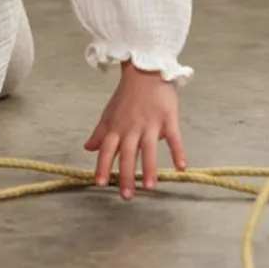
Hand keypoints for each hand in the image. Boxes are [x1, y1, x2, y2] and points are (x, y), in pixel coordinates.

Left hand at [84, 64, 186, 199]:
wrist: (145, 71)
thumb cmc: (126, 96)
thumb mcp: (108, 114)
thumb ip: (99, 133)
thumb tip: (88, 148)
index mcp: (116, 128)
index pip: (107, 150)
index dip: (103, 166)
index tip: (100, 183)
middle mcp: (131, 128)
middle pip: (127, 154)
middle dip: (126, 176)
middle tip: (126, 196)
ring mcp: (150, 124)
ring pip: (149, 149)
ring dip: (149, 169)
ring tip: (149, 188)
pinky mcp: (168, 119)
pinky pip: (173, 138)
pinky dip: (178, 152)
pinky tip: (180, 167)